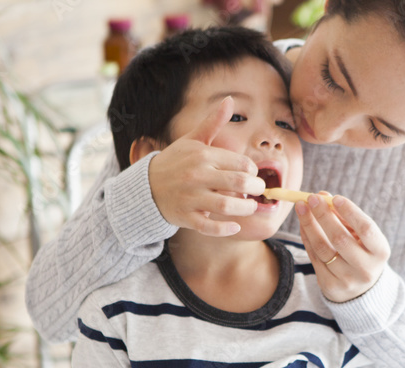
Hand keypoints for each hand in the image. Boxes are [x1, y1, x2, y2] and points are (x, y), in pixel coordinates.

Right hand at [147, 96, 264, 235]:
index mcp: (202, 156)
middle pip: (238, 183)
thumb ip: (213, 122)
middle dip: (255, 188)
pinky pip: (209, 226)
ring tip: (250, 206)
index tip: (253, 175)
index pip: (240, 163)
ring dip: (245, 208)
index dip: (253, 171)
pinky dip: (224, 229)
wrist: (146, 186)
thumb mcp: (193, 140)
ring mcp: (191, 197)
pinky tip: (235, 226)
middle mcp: (197, 175)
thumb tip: (229, 100)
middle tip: (259, 190)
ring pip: (226, 205)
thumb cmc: (175, 161)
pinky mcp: (186, 217)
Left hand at [296, 193, 390, 302]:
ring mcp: (347, 279)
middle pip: (340, 239)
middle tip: (311, 198)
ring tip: (301, 208)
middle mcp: (365, 268)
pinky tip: (303, 224)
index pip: (366, 229)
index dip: (350, 212)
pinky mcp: (330, 285)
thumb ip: (344, 216)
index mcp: (380, 252)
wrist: (360, 289)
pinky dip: (306, 237)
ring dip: (309, 225)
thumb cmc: (361, 252)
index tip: (335, 198)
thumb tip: (322, 196)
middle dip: (323, 216)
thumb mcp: (361, 235)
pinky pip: (314, 257)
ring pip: (322, 248)